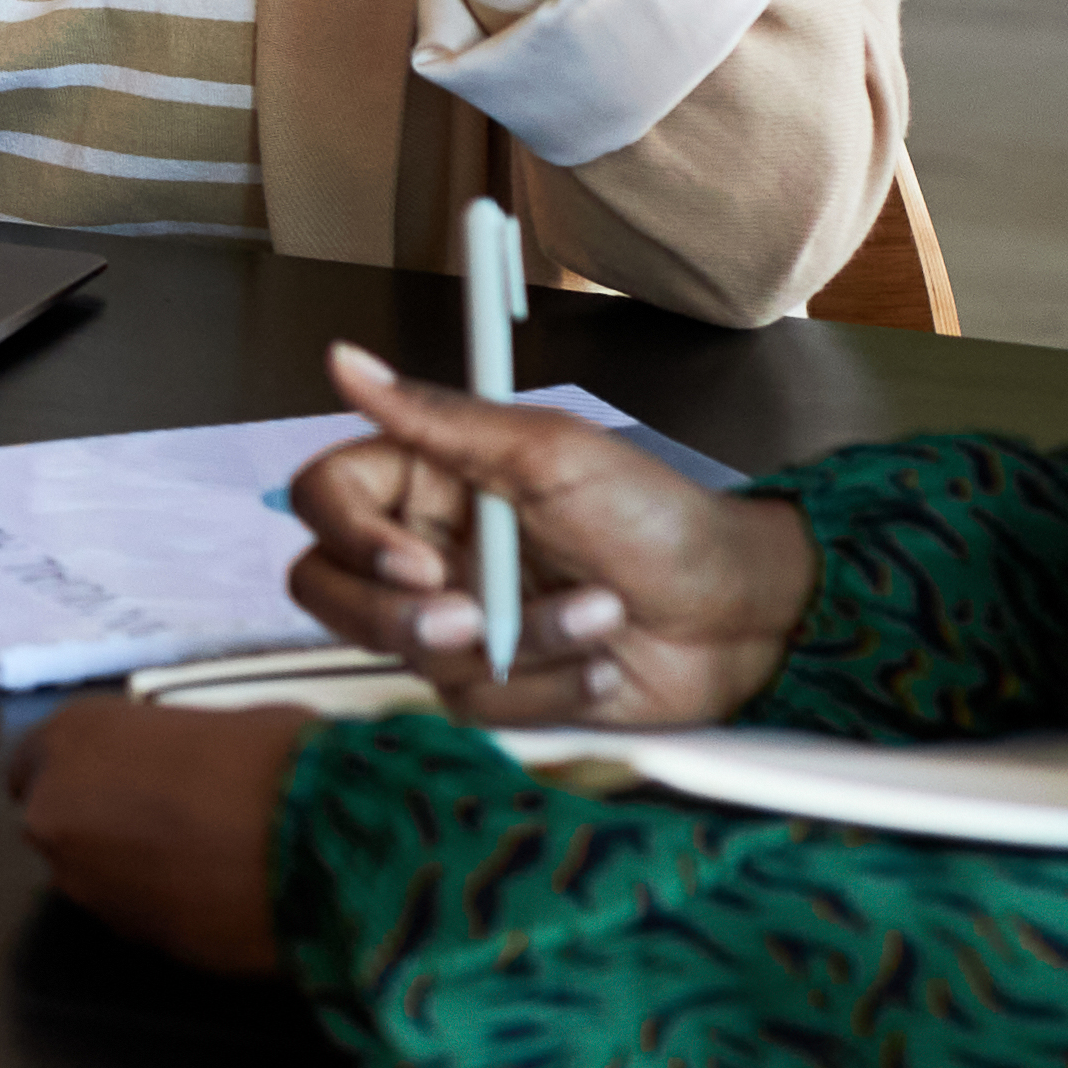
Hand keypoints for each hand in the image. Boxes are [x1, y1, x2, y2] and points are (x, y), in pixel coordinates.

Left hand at [5, 698, 304, 977]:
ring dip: (129, 869)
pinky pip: (133, 915)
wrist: (324, 845)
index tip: (118, 777)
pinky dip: (162, 906)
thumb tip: (183, 765)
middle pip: (58, 822)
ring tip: (204, 859)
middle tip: (169, 819)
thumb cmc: (279, 760)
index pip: (33, 762)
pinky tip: (216, 895)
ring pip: (92, 875)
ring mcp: (84, 883)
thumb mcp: (214, 724)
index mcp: (71, 738)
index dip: (81, 771)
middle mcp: (54, 809)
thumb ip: (167, 750)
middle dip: (98, 823)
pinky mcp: (127, 940)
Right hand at [289, 340, 818, 727]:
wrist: (742, 612)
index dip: (350, 536)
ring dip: (521, 644)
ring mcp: (457, 622)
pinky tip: (602, 663)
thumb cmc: (660, 518)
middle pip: (328, 591)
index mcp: (428, 480)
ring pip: (413, 656)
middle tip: (474, 619)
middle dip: (399, 616)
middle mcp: (428, 550)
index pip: (325, 499)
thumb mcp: (550, 454)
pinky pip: (475, 706)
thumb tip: (345, 361)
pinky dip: (548, 685)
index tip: (419, 561)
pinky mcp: (495, 686)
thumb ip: (437, 418)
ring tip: (598, 615)